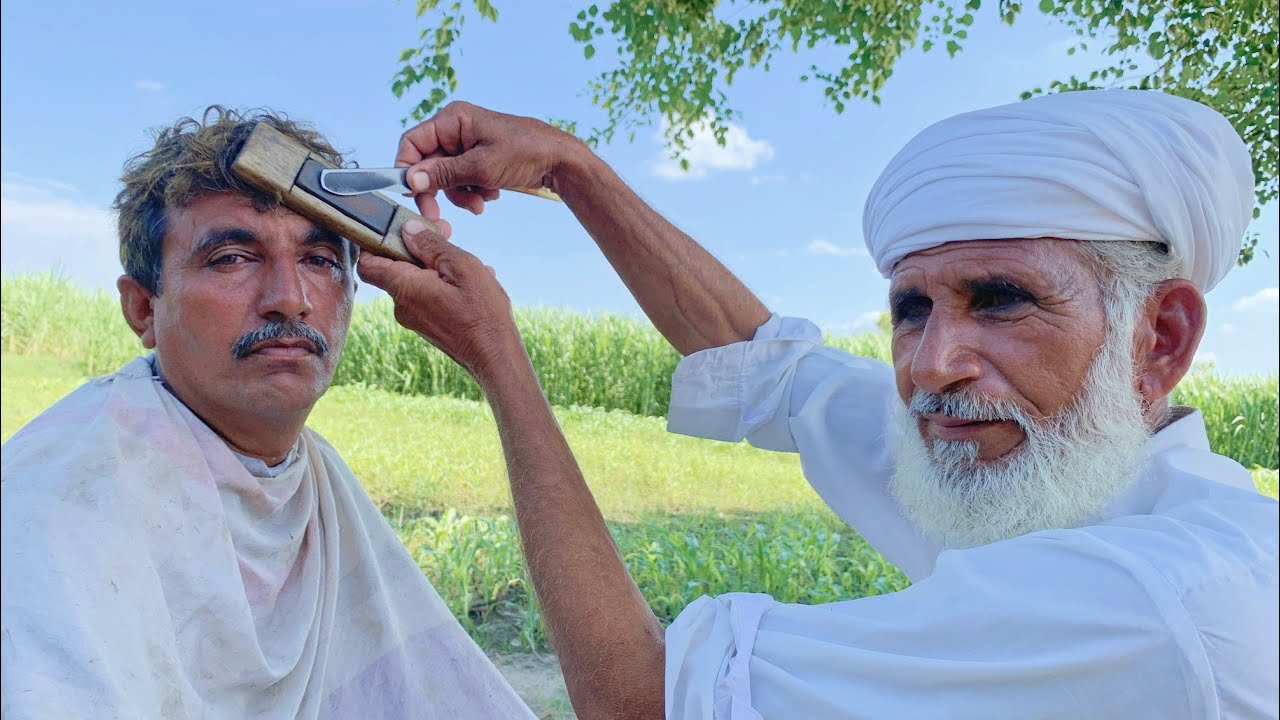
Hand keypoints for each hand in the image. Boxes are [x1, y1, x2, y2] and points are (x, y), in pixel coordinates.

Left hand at [356, 219, 525, 381]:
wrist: (495, 356)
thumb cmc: (482, 313)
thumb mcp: (462, 266)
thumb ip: (431, 245)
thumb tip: (407, 229)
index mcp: (404, 287)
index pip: (366, 262)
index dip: (376, 241)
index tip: (401, 229)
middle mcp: (402, 305)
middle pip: (395, 267)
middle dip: (420, 249)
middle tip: (448, 234)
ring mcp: (414, 319)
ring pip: (416, 281)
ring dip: (438, 267)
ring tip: (470, 266)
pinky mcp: (427, 326)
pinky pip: (428, 296)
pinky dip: (444, 284)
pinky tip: (470, 284)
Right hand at [397, 101, 587, 219]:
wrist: (560, 161)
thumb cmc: (525, 153)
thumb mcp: (480, 167)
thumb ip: (443, 174)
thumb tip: (410, 181)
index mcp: (453, 119)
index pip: (413, 142)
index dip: (408, 168)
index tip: (412, 194)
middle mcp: (456, 129)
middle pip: (428, 164)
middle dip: (439, 189)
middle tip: (437, 214)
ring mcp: (468, 146)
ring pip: (445, 177)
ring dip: (460, 194)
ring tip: (481, 203)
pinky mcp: (479, 160)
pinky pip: (462, 180)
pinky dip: (473, 191)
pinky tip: (492, 194)